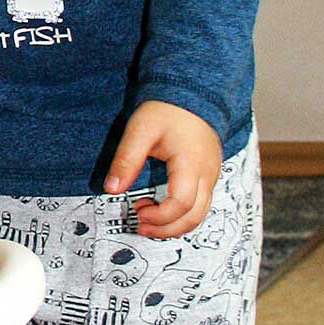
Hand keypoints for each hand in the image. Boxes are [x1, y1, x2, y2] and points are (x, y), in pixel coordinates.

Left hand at [104, 100, 222, 238]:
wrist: (191, 95)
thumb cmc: (167, 110)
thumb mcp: (140, 130)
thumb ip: (126, 160)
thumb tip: (112, 189)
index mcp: (191, 163)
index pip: (181, 204)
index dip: (159, 216)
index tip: (138, 212)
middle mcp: (207, 174)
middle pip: (194, 217)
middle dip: (166, 229)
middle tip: (141, 226)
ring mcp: (211, 176)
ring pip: (200, 215)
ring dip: (175, 225)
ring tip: (149, 221)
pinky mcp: (209, 176)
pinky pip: (201, 205)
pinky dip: (183, 215)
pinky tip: (163, 210)